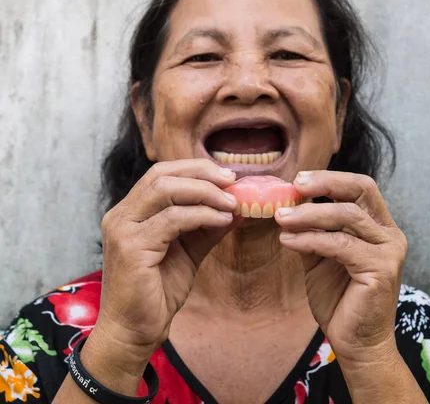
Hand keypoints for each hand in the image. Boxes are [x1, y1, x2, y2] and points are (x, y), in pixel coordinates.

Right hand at [95, 159, 236, 362]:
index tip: (228, 176)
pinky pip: (172, 219)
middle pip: (162, 174)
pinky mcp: (130, 246)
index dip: (195, 169)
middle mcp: (121, 214)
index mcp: (131, 211)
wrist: (134, 332)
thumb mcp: (188, 250)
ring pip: (165, 189)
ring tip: (231, 203)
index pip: (161, 173)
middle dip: (201, 173)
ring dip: (204, 192)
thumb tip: (236, 206)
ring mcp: (122, 228)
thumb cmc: (157, 292)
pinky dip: (201, 215)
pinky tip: (221, 221)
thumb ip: (206, 226)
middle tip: (232, 182)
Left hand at [274, 170, 406, 363]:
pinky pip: (340, 245)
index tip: (299, 180)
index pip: (360, 187)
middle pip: (361, 191)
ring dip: (308, 215)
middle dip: (325, 183)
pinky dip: (310, 240)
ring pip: (346, 217)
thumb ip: (310, 229)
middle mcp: (389, 234)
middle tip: (294, 185)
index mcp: (378, 226)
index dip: (330, 178)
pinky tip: (287, 241)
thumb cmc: (338, 298)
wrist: (354, 343)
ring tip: (280, 218)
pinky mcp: (381, 269)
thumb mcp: (319, 255)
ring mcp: (389, 251)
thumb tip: (286, 202)